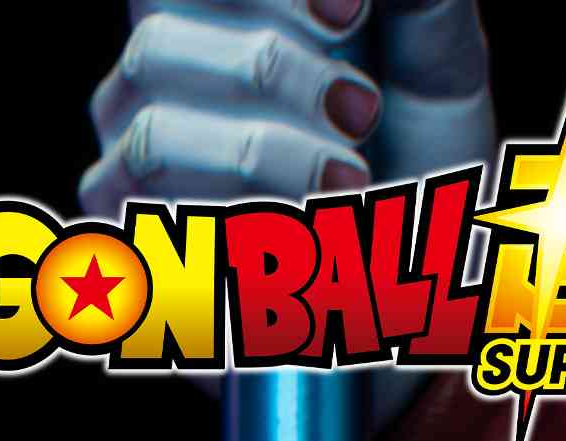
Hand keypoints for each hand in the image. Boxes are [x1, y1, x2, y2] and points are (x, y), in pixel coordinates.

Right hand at [83, 0, 497, 423]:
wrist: (417, 289)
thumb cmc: (419, 165)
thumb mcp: (438, 60)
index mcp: (217, 13)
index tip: (351, 13)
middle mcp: (154, 83)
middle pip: (158, 42)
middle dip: (270, 71)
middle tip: (360, 112)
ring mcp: (127, 170)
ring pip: (153, 135)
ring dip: (261, 158)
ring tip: (347, 185)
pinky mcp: (130, 257)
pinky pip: (155, 232)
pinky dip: (241, 232)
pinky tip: (301, 244)